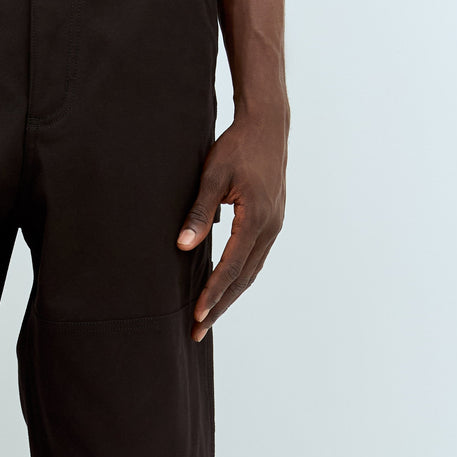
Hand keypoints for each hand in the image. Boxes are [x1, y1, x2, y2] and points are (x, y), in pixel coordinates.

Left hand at [177, 112, 287, 341]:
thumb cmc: (237, 146)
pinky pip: (255, 260)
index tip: (196, 314)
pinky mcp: (271, 222)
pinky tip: (224, 290)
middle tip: (197, 332)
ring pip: (251, 272)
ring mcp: (274, 226)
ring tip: (207, 319)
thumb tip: (182, 246)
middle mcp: (270, 227)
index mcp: (256, 218)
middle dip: (220, 307)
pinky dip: (239, 279)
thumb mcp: (213, 175)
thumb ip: (198, 211)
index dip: (213, 293)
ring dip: (229, 297)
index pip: (231, 266)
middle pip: (243, 278)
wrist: (268, 125)